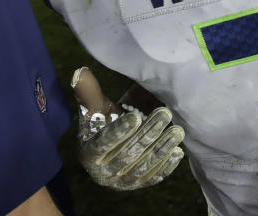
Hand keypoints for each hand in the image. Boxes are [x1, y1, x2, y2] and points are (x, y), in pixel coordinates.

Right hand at [71, 67, 184, 190]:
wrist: (114, 145)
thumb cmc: (105, 121)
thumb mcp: (96, 108)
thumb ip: (88, 92)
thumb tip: (79, 72)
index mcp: (88, 153)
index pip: (102, 144)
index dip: (118, 131)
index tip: (136, 116)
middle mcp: (102, 173)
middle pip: (126, 154)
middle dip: (147, 134)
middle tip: (165, 113)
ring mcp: (121, 182)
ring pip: (141, 167)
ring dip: (160, 149)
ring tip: (177, 130)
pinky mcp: (137, 185)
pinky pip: (152, 178)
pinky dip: (166, 167)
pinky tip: (178, 152)